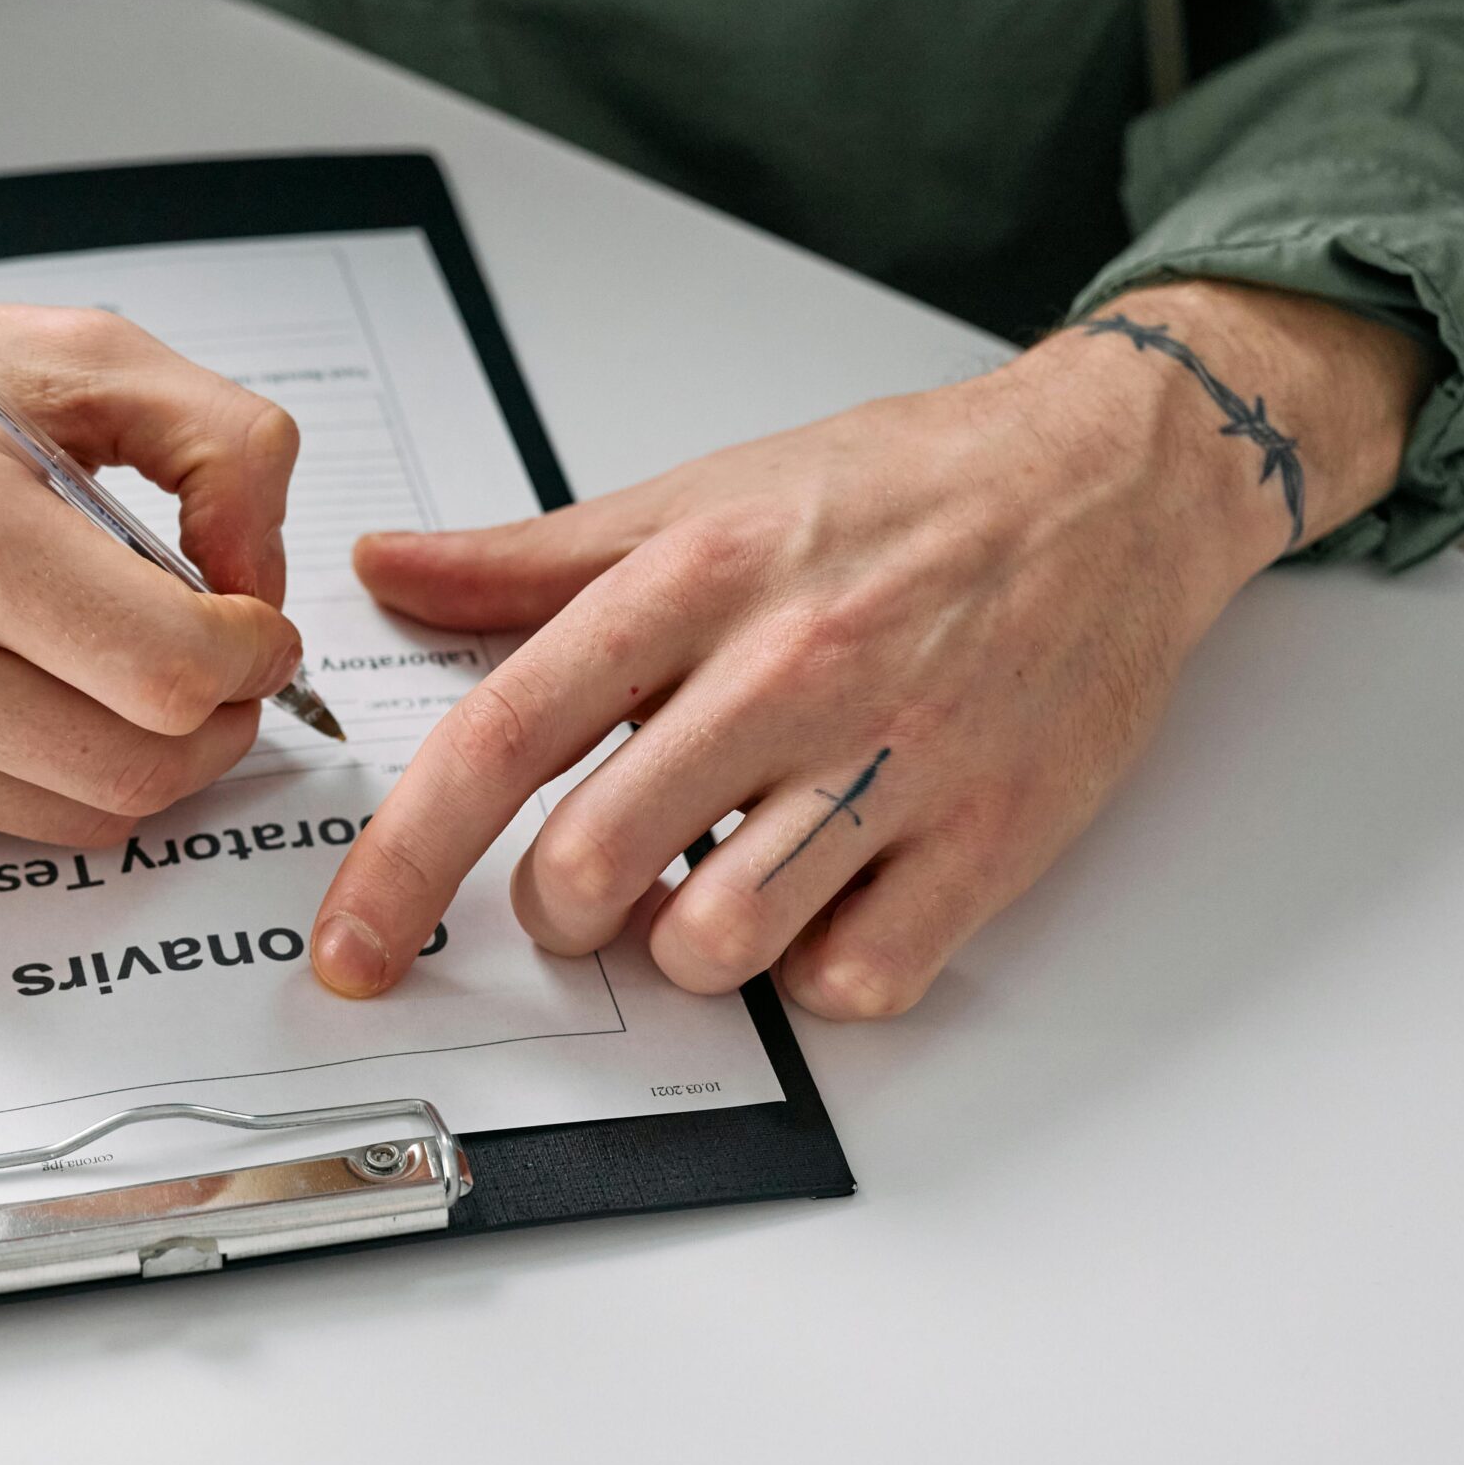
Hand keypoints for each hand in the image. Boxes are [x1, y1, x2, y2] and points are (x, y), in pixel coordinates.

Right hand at [0, 210, 303, 845]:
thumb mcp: (79, 352)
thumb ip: (224, 448)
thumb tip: (261, 589)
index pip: (173, 668)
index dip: (252, 653)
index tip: (251, 623)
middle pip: (145, 768)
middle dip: (220, 721)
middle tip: (219, 666)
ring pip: (87, 816)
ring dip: (141, 754)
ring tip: (122, 669)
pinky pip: (3, 824)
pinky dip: (44, 770)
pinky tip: (11, 685)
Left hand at [310, 280, 1432, 1016]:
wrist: (1110, 483)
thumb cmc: (895, 490)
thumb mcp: (698, 495)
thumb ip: (529, 560)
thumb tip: (384, 572)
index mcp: (694, 582)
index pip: (504, 734)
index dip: (404, 855)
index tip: (353, 940)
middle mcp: (789, 671)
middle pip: (594, 866)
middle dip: (561, 906)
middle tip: (589, 876)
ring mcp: (899, 760)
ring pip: (718, 942)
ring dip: (685, 943)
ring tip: (714, 877)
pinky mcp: (994, 839)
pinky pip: (856, 981)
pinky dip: (817, 971)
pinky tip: (825, 898)